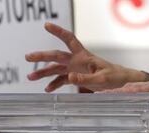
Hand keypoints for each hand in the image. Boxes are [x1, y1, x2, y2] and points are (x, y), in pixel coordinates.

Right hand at [26, 22, 148, 91]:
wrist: (120, 82)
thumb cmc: (114, 77)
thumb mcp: (103, 80)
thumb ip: (86, 80)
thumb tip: (69, 77)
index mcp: (83, 56)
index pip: (69, 39)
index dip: (58, 32)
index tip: (46, 25)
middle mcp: (76, 61)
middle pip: (56, 56)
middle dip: (42, 56)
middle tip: (27, 57)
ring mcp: (75, 69)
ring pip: (56, 69)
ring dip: (43, 73)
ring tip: (30, 78)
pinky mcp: (76, 78)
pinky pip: (62, 80)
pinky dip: (54, 84)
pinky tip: (47, 90)